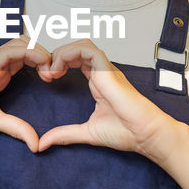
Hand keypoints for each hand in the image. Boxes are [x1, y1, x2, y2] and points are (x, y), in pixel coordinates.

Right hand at [0, 39, 50, 151]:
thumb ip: (18, 128)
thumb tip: (36, 144)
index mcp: (3, 72)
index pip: (30, 56)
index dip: (45, 63)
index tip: (55, 80)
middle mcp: (0, 63)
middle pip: (30, 44)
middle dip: (47, 55)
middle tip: (55, 76)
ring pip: (25, 42)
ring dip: (42, 53)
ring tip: (49, 74)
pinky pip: (15, 49)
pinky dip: (33, 55)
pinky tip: (41, 71)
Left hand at [36, 39, 177, 155]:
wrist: (145, 135)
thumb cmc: (126, 132)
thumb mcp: (87, 132)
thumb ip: (65, 134)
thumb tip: (44, 143)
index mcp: (98, 82)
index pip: (76, 60)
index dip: (58, 64)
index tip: (47, 79)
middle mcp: (102, 72)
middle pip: (76, 49)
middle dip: (56, 56)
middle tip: (45, 74)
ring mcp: (106, 70)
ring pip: (81, 45)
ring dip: (61, 53)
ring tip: (51, 71)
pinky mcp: (108, 71)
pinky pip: (87, 50)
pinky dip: (69, 54)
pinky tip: (59, 70)